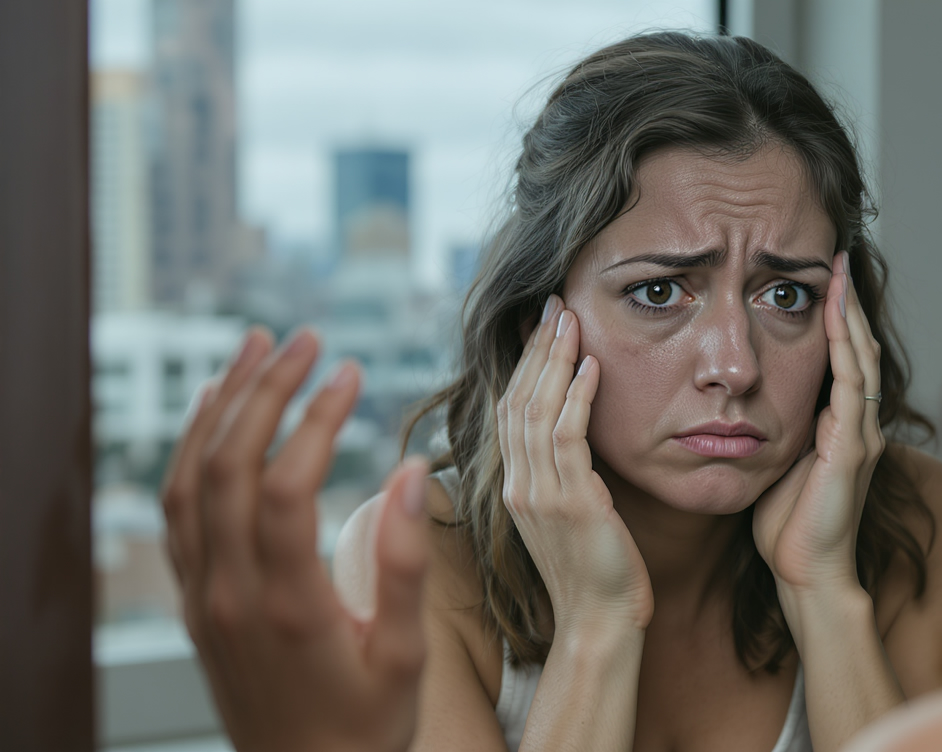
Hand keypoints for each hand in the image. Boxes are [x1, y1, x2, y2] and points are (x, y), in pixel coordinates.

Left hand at [160, 328, 429, 751]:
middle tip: (304, 338)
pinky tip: (215, 413)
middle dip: (264, 390)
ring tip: (254, 348)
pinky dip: (192, 449)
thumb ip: (404, 565)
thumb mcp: (404, 658)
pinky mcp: (196, 602)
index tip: (351, 373)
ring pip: (190, 479)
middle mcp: (230, 593)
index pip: (286, 484)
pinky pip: (177, 510)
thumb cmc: (365, 729)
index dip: (316, 419)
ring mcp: (204, 596)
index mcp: (287, 605)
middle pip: (227, 465)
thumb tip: (410, 472)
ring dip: (219, 406)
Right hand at [498, 296, 653, 637]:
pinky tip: (591, 366)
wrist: (601, 624)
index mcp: (515, 488)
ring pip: (536, 411)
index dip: (523, 364)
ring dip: (554, 360)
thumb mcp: (574, 514)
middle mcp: (517, 487)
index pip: (511, 410)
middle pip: (517, 400)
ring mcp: (538, 495)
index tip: (540, 324)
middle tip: (553, 303)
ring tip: (570, 318)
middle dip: (535, 348)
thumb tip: (577, 433)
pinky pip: (567, 438)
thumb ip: (567, 474)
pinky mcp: (568, 504)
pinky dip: (577, 397)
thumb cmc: (597, 572)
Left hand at [753, 252, 884, 595]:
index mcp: (840, 425)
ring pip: (861, 358)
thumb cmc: (788, 527)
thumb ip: (772, 430)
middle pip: (858, 346)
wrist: (807, 574)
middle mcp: (858, 423)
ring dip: (850, 313)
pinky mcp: (852, 448)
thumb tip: (739, 402)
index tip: (819, 277)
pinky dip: (845, 347)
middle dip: (847, 301)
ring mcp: (860, 434)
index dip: (834, 317)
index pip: (842, 357)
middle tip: (836, 257)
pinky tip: (837, 317)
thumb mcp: (776, 463)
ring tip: (838, 272)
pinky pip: (852, 386)